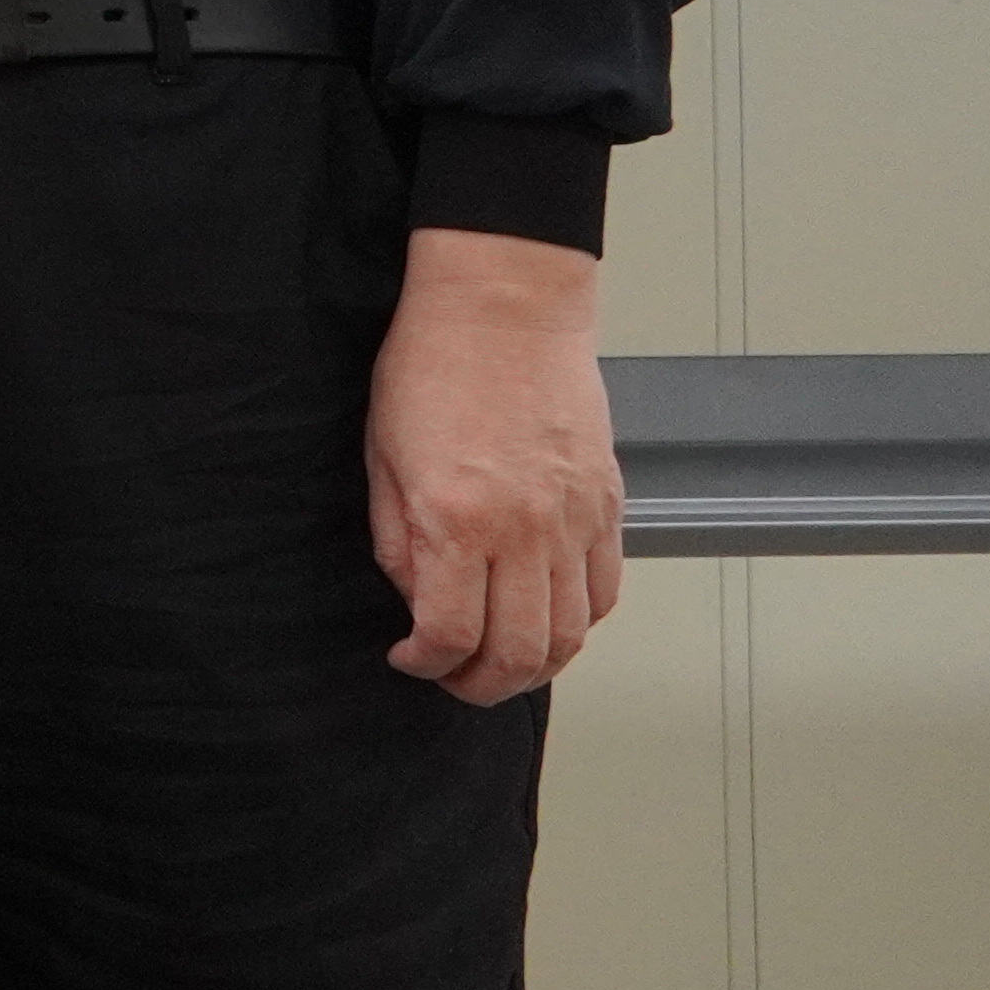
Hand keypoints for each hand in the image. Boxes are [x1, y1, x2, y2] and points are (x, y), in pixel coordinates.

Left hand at [368, 227, 621, 704]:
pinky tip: (544, 615)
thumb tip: (416, 600)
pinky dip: (577, 622)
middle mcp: (525, 530)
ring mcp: (575, 521)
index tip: (409, 657)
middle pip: (519, 653)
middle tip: (454, 678)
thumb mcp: (382, 456)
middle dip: (481, 684)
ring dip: (535, 664)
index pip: (451, 633)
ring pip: (571, 634)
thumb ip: (398, 540)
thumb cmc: (433, 364)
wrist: (503, 306)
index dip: (427, 663)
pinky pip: (603, 591)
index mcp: (458, 520)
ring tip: (499, 660)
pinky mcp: (607, 505)